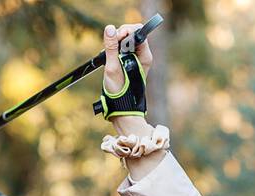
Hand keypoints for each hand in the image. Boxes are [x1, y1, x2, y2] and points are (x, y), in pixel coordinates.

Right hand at [101, 22, 154, 136]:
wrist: (123, 108)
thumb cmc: (120, 92)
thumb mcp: (112, 68)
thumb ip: (111, 47)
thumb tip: (110, 28)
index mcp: (144, 56)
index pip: (138, 32)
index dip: (126, 30)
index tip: (117, 36)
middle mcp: (142, 55)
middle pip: (132, 34)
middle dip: (120, 34)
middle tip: (111, 41)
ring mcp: (136, 58)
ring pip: (126, 40)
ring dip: (116, 41)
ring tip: (109, 51)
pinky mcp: (129, 61)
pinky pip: (122, 47)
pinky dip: (115, 48)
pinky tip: (109, 55)